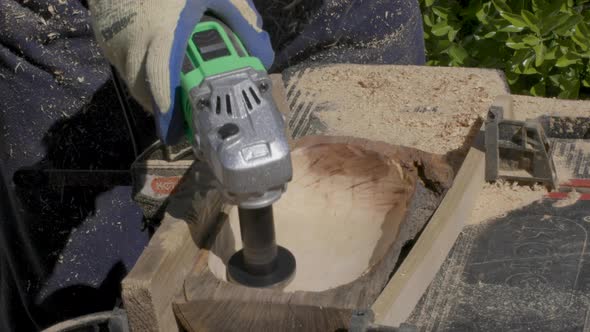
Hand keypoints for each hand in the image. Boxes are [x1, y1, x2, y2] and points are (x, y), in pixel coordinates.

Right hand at [88, 0, 273, 143]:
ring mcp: (116, 39)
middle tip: (175, 122)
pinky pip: (119, 64)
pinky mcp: (104, 35)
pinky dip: (134, 74)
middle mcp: (136, 42)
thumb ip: (241, 21)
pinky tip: (149, 74)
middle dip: (159, 109)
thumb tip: (264, 54)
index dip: (165, 108)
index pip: (161, 79)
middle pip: (142, 88)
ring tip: (165, 101)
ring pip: (130, 78)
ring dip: (147, 93)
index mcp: (165, 35)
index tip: (172, 129)